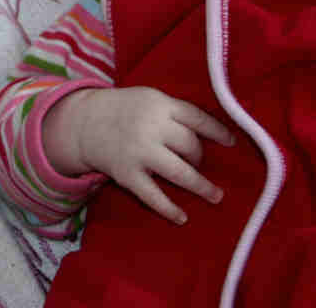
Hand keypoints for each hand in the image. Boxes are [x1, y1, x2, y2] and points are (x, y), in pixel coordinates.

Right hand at [43, 86, 234, 223]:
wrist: (83, 122)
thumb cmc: (125, 110)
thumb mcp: (149, 99)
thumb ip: (174, 112)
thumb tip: (212, 136)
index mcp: (158, 104)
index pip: (197, 117)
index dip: (217, 131)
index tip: (232, 143)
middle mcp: (150, 127)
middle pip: (190, 145)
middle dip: (199, 156)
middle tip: (198, 161)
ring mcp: (139, 151)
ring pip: (179, 172)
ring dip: (200, 186)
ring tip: (215, 196)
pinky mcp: (127, 174)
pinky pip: (153, 195)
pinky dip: (169, 209)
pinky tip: (182, 217)